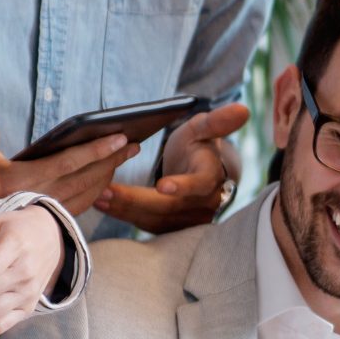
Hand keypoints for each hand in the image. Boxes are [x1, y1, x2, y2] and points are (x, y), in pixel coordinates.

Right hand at [0, 119, 139, 216]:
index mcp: (22, 179)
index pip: (69, 162)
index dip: (97, 150)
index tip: (121, 136)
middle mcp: (36, 198)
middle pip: (85, 178)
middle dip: (112, 160)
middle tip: (134, 143)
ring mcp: (42, 212)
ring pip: (86, 194)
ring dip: (107, 174)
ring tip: (124, 155)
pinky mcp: (44, 220)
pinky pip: (78, 205)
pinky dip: (95, 191)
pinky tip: (105, 177)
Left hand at [96, 103, 249, 232]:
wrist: (198, 174)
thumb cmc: (197, 147)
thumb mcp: (204, 130)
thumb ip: (217, 122)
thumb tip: (242, 109)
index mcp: (210, 179)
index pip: (198, 185)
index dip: (182, 186)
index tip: (162, 185)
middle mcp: (201, 205)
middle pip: (167, 206)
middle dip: (134, 200)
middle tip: (105, 189)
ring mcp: (186, 221)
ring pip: (153, 218)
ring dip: (123, 209)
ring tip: (97, 196)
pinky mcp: (170, 229)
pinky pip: (145, 225)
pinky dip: (122, 214)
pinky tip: (102, 204)